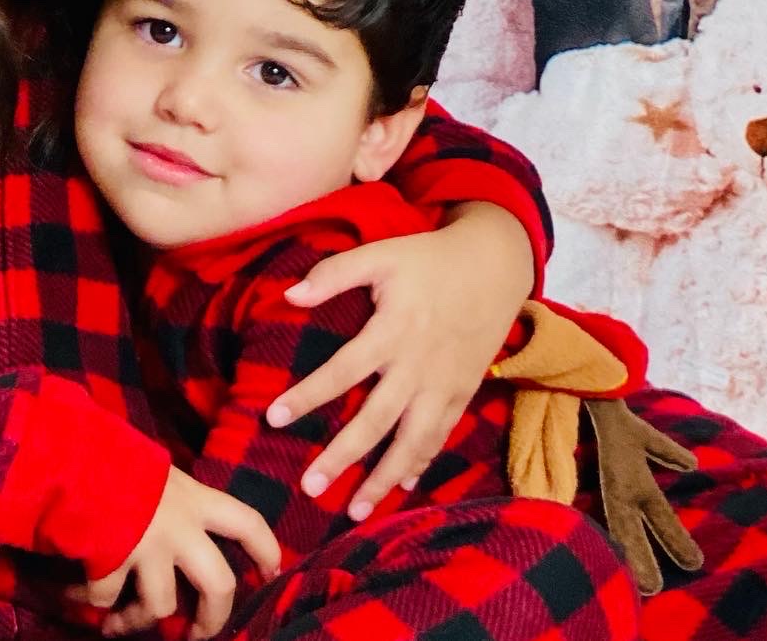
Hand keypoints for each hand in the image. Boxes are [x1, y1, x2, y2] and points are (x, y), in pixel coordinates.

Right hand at [69, 467, 279, 639]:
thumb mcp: (157, 473)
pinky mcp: (113, 565)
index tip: (272, 574)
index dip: (267, 551)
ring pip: (161, 606)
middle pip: (219, 585)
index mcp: (195, 499)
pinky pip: (106, 600)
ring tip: (118, 625)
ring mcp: (149, 549)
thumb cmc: (115, 457)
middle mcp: (180, 528)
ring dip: (136, 620)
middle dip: (212, 619)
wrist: (71, 457)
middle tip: (199, 635)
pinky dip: (91, 603)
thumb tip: (180, 523)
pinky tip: (75, 596)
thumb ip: (173, 500)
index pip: (248, 523)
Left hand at [266, 202, 532, 517]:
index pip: (343, 370)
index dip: (308, 395)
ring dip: (384, 478)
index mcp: (393, 331)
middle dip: (342, 457)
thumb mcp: (380, 255)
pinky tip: (404, 487)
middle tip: (309, 487)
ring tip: (355, 512)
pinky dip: (422, 464)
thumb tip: (289, 296)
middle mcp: (418, 366)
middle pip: (376, 421)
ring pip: (412, 442)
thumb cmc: (427, 259)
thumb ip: (334, 273)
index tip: (272, 418)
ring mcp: (444, 385)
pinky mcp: (463, 393)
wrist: (494, 265)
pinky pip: (440, 437)